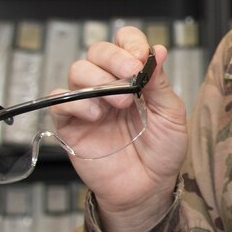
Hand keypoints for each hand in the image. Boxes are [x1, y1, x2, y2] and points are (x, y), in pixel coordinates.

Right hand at [51, 26, 188, 231]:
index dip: (130, 43)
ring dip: (98, 79)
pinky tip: (96, 114)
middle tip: (131, 75)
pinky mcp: (70, 125)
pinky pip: (59, 102)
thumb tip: (159, 49)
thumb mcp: (171, 114)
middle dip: (114, 57)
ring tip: (120, 102)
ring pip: (77, 70)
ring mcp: (88, 103)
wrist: (148, 189)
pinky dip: (76, 102)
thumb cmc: (162, 151)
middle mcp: (108, 85)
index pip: (124, 42)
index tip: (142, 57)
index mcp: (133, 77)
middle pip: (97, 51)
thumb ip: (160, 82)